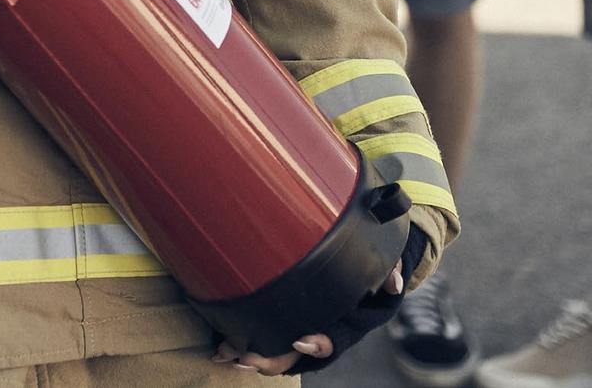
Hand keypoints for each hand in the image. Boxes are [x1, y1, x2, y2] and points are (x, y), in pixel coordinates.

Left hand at [211, 263, 403, 373]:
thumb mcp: (389, 257)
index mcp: (349, 320)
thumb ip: (390, 267)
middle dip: (272, 358)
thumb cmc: (375, 256)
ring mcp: (305, 322)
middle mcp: (325, 327)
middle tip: (246, 358)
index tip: (301, 341)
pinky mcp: (288, 311)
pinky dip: (245, 336)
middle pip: (298, 353)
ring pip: (279, 347)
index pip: (336, 340)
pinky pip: (268, 330)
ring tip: (225, 353)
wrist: (368, 256)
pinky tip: (221, 341)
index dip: (319, 345)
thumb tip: (393, 282)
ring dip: (252, 352)